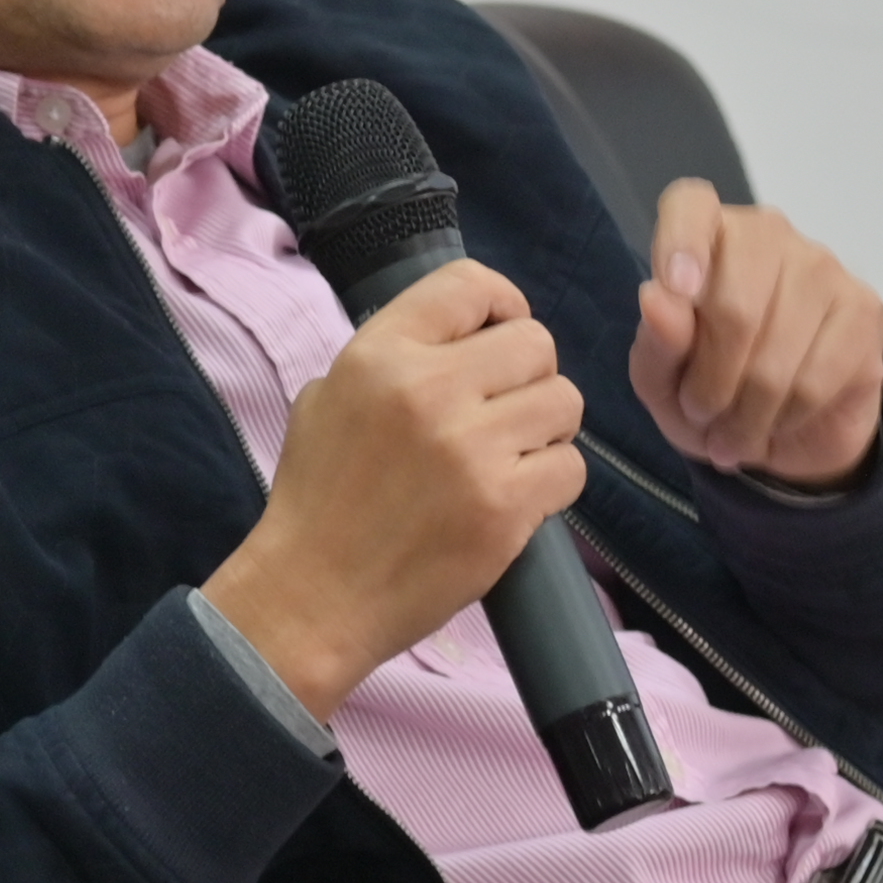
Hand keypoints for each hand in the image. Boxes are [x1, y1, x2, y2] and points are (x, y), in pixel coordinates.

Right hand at [202, 262, 587, 718]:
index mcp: (381, 354)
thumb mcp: (327, 398)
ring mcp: (470, 449)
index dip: (501, 305)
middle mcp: (428, 390)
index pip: (471, 284)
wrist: (311, 597)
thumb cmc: (318, 501)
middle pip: (536, 343)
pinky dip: (553, 483)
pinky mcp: (503, 507)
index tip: (500, 333)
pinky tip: (516, 498)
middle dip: (529, 376)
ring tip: (511, 456)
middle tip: (503, 414)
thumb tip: (460, 337)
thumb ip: (391, 358)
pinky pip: (570, 467)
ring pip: (564, 401)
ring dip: (547, 429)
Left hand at [628, 181, 882, 487]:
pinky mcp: (864, 309)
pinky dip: (785, 419)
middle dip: (710, 383)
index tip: (675, 291)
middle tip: (700, 415)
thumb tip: (656, 299)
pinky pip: (816, 380)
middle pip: (734, 305)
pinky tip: (776, 425)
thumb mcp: (663, 381)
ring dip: (746, 415)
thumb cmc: (710, 391)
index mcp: (708, 236)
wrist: (787, 430)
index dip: (680, 243)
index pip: (690, 206)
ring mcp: (823, 266)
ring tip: (732, 436)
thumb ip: (656, 343)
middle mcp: (769, 235)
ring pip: (777, 353)